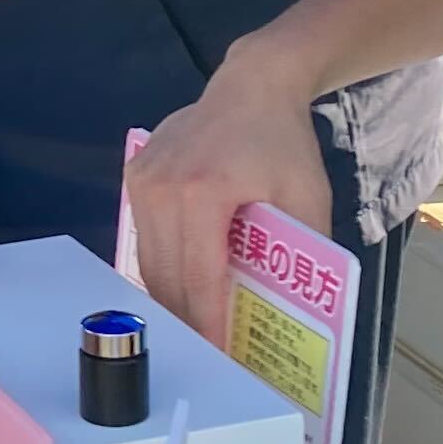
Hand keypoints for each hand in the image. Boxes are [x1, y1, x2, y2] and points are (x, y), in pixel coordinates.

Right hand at [124, 57, 329, 348]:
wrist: (253, 85)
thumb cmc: (285, 144)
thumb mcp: (307, 199)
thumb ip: (299, 254)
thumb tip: (292, 312)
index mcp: (203, 193)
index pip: (199, 278)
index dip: (207, 324)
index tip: (218, 359)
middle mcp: (162, 188)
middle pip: (167, 277)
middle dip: (188, 321)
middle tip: (209, 353)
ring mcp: (142, 180)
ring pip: (149, 263)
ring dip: (172, 298)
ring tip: (196, 326)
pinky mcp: (135, 176)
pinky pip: (144, 238)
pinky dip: (162, 266)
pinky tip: (183, 285)